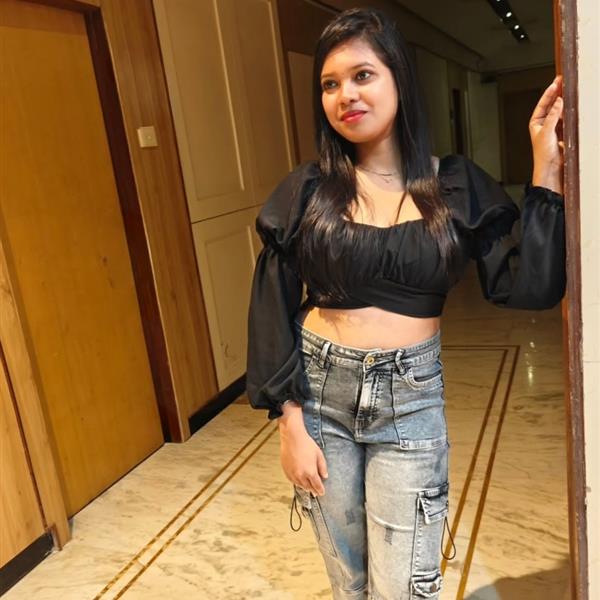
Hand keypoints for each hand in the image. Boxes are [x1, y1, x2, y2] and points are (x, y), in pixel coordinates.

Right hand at [278, 406, 327, 495]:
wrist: (292, 437)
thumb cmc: (306, 444)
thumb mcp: (319, 455)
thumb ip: (323, 467)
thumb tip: (325, 476)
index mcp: (310, 472)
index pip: (317, 486)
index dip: (320, 490)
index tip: (322, 493)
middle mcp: (300, 475)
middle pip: (308, 487)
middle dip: (313, 490)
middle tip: (316, 492)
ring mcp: (292, 474)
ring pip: (300, 485)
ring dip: (305, 487)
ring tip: (308, 487)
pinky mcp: (286, 471)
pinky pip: (292, 481)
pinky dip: (297, 482)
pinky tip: (299, 480)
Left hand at [529, 75, 563, 192]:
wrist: (550, 167)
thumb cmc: (543, 153)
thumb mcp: (546, 132)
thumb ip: (552, 116)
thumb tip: (558, 101)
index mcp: (536, 122)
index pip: (543, 104)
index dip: (549, 93)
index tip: (556, 82)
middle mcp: (543, 123)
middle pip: (551, 104)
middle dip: (557, 93)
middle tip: (563, 80)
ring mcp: (553, 126)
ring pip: (559, 110)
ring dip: (564, 101)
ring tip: (569, 89)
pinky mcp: (562, 131)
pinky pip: (566, 117)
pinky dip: (569, 111)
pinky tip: (572, 104)